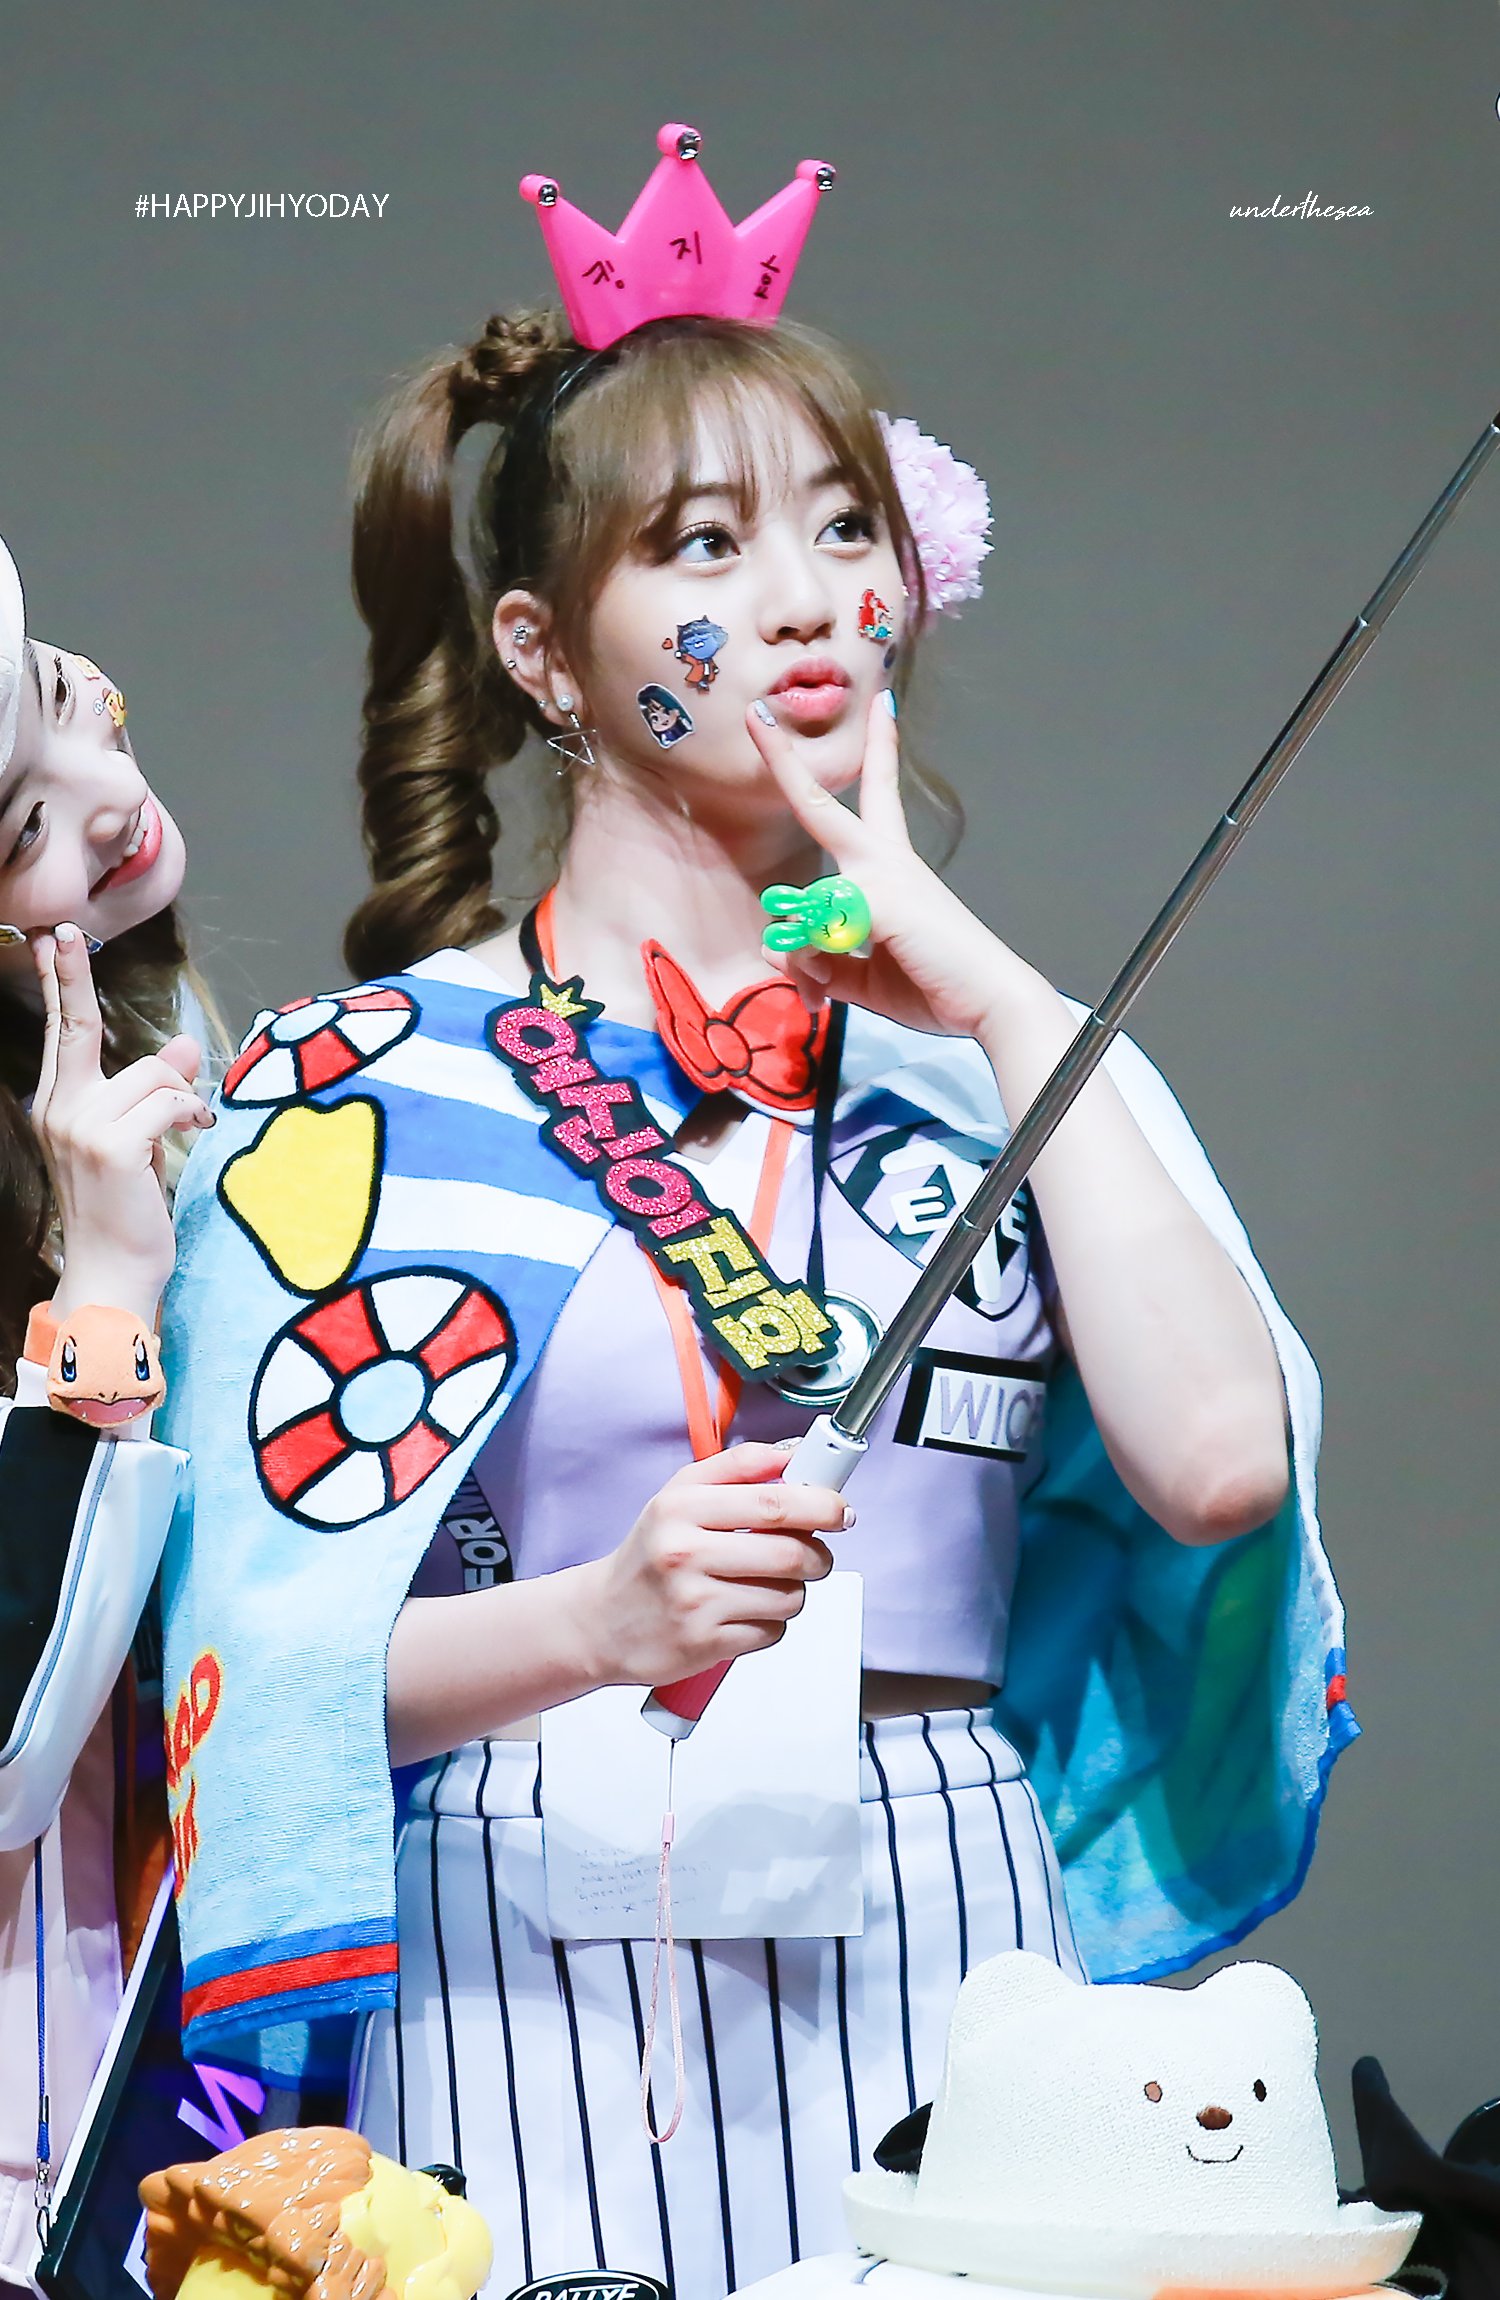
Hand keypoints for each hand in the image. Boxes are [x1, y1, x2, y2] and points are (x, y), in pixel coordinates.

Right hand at [31, 926, 213, 1323]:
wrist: (113, 1273)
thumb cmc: (127, 1211)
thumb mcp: (142, 1142)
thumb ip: (154, 1093)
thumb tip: (182, 1046)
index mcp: (58, 1107)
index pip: (59, 1035)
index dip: (58, 985)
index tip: (51, 941)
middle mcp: (59, 1109)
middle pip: (74, 1027)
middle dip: (71, 976)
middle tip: (68, 934)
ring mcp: (80, 1126)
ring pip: (150, 1073)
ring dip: (181, 1098)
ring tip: (184, 1132)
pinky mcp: (111, 1144)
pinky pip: (168, 1102)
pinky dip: (190, 1116)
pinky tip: (192, 1137)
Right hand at [572, 1442, 846, 1687]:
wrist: (602, 1620)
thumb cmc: (650, 1553)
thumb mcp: (679, 1495)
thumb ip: (739, 1467)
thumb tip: (797, 1452)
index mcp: (681, 1508)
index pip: (773, 1500)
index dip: (821, 1504)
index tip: (840, 1508)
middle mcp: (684, 1553)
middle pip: (789, 1553)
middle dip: (819, 1555)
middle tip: (817, 1554)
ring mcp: (694, 1602)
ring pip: (788, 1596)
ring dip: (795, 1591)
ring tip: (770, 1584)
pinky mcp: (703, 1644)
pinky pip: (771, 1632)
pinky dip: (772, 1623)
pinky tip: (746, 1612)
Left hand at [747, 691, 1038, 1040]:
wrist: (990, 1002)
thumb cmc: (936, 982)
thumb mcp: (863, 971)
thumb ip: (819, 957)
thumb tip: (775, 945)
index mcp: (892, 867)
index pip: (880, 795)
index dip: (881, 748)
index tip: (884, 704)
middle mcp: (883, 860)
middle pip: (819, 806)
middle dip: (783, 760)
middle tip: (756, 713)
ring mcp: (877, 877)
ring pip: (797, 911)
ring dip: (800, 961)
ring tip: (824, 993)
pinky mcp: (874, 902)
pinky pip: (805, 939)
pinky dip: (809, 976)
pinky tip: (828, 993)